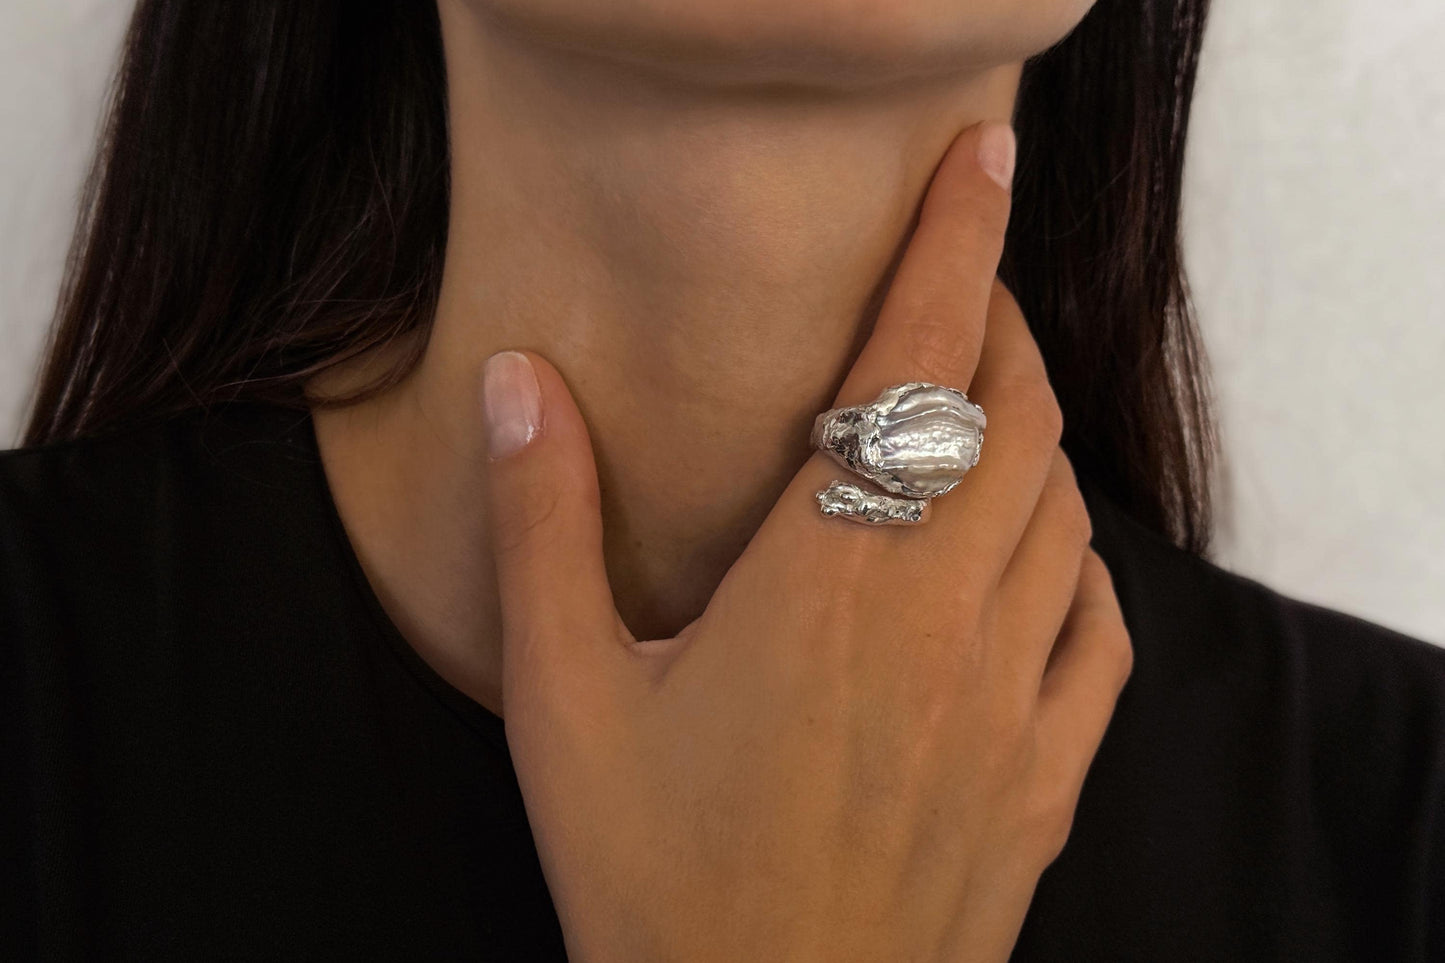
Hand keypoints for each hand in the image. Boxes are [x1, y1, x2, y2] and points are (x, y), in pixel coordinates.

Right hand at [479, 121, 1132, 962]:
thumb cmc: (656, 883)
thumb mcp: (564, 702)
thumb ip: (543, 529)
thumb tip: (519, 385)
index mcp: (826, 583)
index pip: (916, 366)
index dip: (955, 246)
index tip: (979, 166)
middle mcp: (941, 623)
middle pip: (1014, 418)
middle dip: (997, 329)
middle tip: (956, 297)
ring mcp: (1009, 705)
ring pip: (1062, 514)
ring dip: (1033, 437)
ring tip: (983, 413)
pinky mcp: (1042, 782)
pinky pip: (1102, 635)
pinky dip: (1081, 565)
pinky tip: (1044, 563)